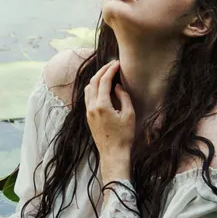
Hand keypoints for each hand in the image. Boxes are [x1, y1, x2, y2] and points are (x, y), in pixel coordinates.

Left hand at [85, 60, 133, 183]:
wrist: (113, 154)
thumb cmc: (124, 136)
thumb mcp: (129, 115)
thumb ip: (124, 97)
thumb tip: (117, 86)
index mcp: (101, 105)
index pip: (103, 81)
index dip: (110, 70)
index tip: (117, 63)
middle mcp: (91, 107)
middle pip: (93, 82)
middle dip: (102, 71)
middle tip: (111, 65)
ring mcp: (88, 112)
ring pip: (88, 89)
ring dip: (96, 79)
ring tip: (107, 74)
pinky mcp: (88, 117)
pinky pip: (88, 97)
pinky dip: (94, 88)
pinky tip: (102, 88)